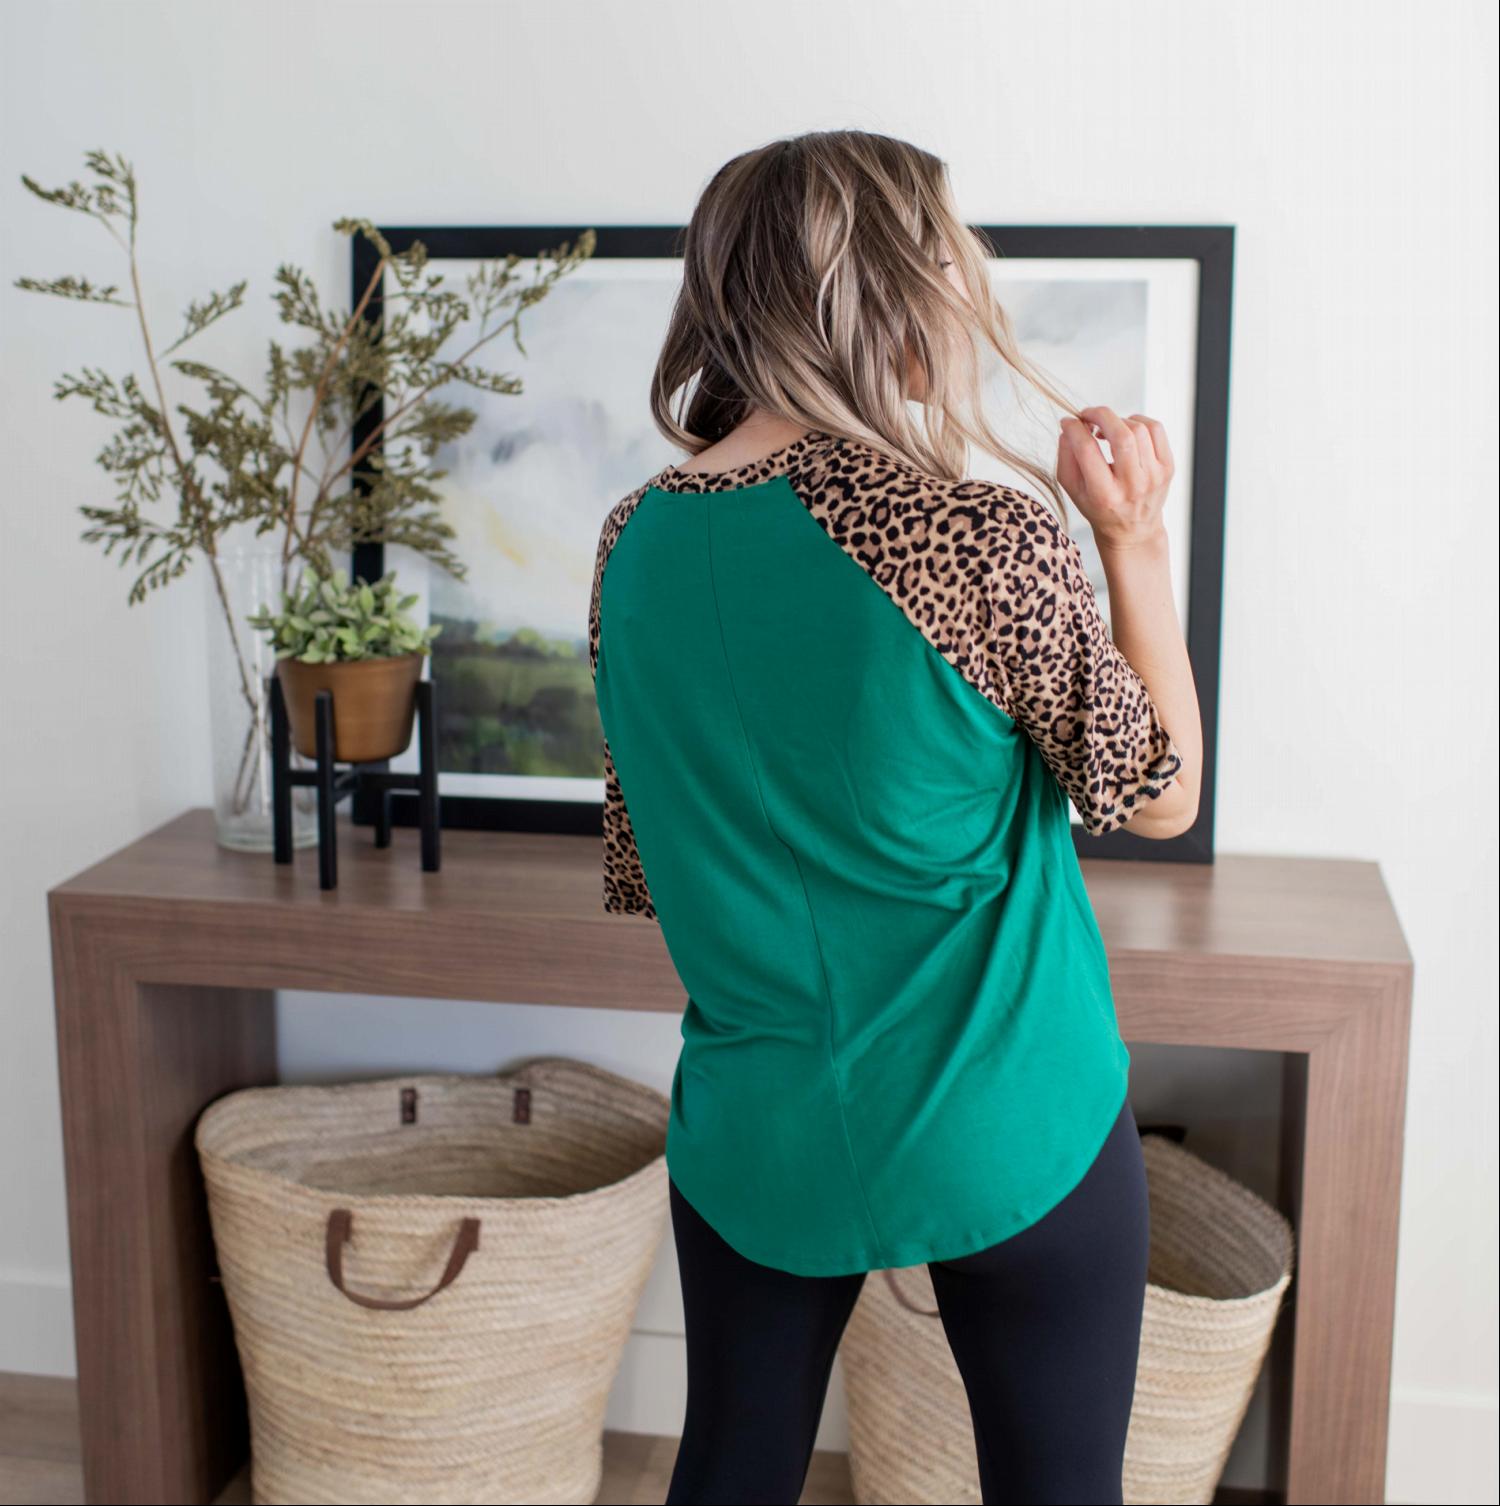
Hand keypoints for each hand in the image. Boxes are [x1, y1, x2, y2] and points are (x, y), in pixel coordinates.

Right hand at [1057, 406, 1173, 551]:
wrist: (1132, 528)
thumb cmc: (1099, 506)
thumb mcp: (1073, 490)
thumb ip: (1065, 458)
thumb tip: (1068, 427)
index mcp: (1104, 495)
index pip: (1087, 450)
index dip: (1075, 429)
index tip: (1068, 422)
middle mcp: (1132, 486)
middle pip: (1120, 435)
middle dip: (1100, 415)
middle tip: (1088, 415)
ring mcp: (1154, 476)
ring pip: (1138, 428)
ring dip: (1117, 420)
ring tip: (1107, 428)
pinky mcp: (1168, 467)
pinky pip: (1156, 429)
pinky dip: (1138, 421)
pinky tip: (1127, 430)